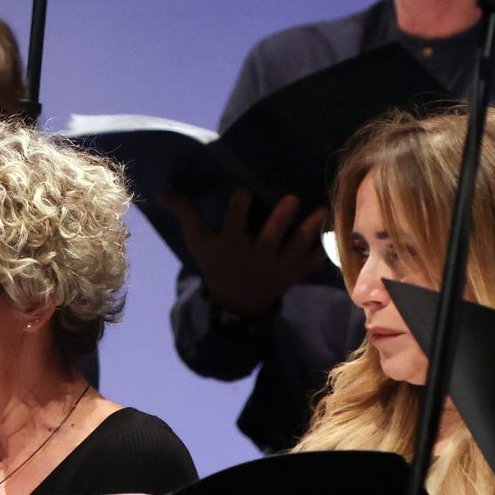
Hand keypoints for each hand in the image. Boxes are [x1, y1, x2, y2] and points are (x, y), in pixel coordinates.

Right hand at [165, 189, 328, 316]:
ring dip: (309, 229)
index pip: (235, 219)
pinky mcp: (293, 273)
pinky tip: (332, 233)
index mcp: (232, 243)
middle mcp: (256, 254)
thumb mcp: (198, 241)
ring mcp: (277, 265)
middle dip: (281, 218)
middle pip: (270, 234)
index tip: (243, 193)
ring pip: (296, 246)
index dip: (239, 204)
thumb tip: (163, 192)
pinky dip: (322, 251)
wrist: (236, 302)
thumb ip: (185, 213)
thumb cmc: (216, 263)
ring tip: (321, 210)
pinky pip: (310, 262)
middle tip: (292, 198)